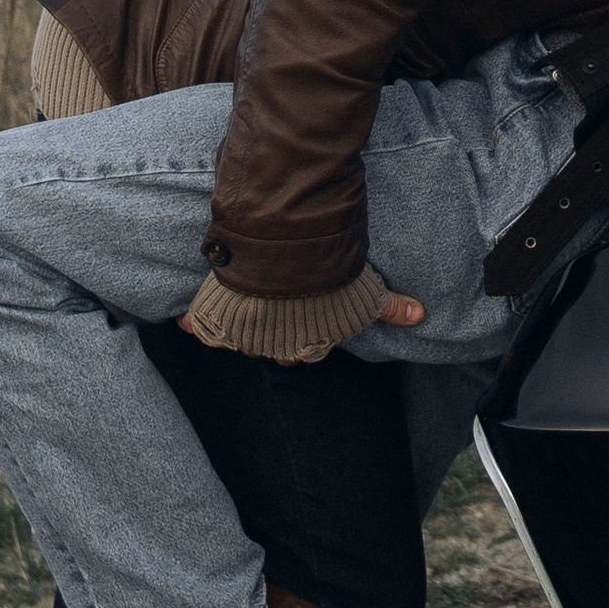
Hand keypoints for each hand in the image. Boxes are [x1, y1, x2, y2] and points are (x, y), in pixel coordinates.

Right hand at [176, 273, 426, 363]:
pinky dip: (192, 321)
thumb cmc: (330, 276)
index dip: (307, 337)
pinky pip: (196, 325)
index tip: (306, 318)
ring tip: (238, 307)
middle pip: (269, 350)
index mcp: (307, 346)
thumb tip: (420, 315)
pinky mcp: (213, 316)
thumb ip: (388, 306)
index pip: (305, 353)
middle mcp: (271, 347)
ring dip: (236, 327)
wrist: (286, 254)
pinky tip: (188, 317)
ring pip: (234, 339)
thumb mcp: (366, 291)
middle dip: (272, 336)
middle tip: (274, 313)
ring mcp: (240, 335)